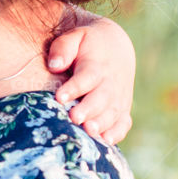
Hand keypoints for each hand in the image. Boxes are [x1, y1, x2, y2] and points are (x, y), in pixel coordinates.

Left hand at [47, 19, 134, 143]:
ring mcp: (118, 97)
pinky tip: (106, 141)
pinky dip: (117, 133)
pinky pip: (123, 123)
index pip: (87, 77)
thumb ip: (63, 48)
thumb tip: (54, 65)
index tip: (59, 97)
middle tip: (75, 118)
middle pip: (101, 98)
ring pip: (112, 112)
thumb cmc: (86, 44)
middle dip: (89, 109)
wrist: (115, 47)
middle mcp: (110, 83)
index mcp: (97, 65)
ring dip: (102, 123)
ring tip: (88, 131)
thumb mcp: (75, 37)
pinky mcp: (122, 109)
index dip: (74, 87)